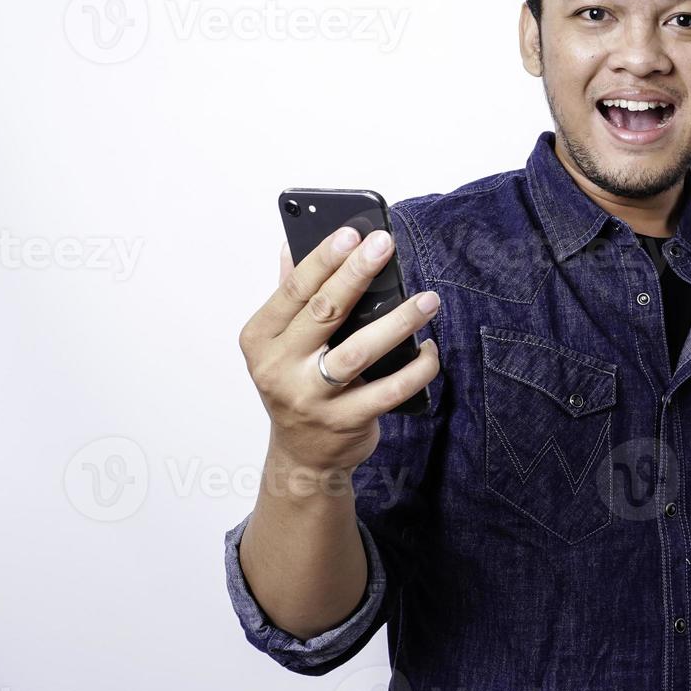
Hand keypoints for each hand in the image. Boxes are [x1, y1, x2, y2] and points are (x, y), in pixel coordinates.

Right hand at [237, 226, 441, 474]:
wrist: (302, 457)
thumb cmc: (296, 385)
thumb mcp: (281, 343)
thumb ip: (289, 296)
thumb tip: (291, 243)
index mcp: (261, 339)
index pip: (294, 290)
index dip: (323, 259)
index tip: (351, 233)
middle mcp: (278, 368)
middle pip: (324, 312)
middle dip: (357, 274)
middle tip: (386, 246)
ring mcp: (311, 398)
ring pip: (359, 351)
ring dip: (398, 321)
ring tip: (427, 300)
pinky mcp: (345, 422)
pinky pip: (389, 390)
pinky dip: (416, 368)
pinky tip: (429, 349)